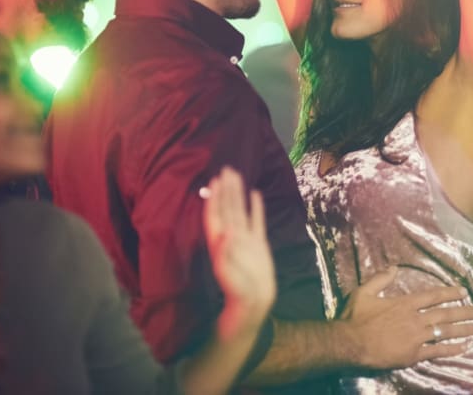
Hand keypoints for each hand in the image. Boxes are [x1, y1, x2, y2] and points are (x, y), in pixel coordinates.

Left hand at [203, 167, 275, 341]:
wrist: (253, 303)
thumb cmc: (238, 291)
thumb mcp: (230, 274)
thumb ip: (227, 253)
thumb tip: (225, 233)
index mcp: (221, 242)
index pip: (216, 215)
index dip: (214, 198)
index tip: (214, 181)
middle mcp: (231, 236)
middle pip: (227, 208)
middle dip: (226, 189)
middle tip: (226, 169)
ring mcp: (245, 238)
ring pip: (240, 210)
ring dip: (238, 193)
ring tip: (237, 175)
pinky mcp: (258, 243)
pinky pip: (256, 221)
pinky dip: (256, 207)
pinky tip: (256, 194)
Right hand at [339, 267, 472, 368]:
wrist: (350, 344)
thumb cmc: (355, 318)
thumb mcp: (364, 292)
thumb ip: (380, 279)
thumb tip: (394, 268)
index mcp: (404, 303)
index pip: (433, 296)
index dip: (449, 293)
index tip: (464, 292)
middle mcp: (415, 319)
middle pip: (444, 314)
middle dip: (463, 312)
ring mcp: (416, 338)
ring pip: (445, 332)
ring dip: (463, 329)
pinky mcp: (413, 355)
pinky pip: (437, 351)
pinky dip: (452, 349)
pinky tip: (465, 348)